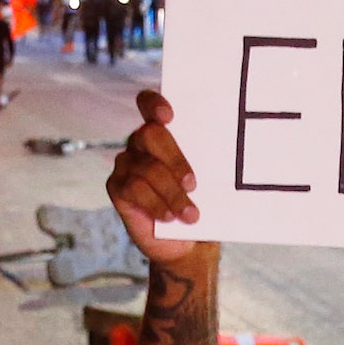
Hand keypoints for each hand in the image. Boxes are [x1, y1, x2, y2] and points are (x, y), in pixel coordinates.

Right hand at [107, 90, 210, 266]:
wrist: (187, 240)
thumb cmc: (201, 202)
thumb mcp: (209, 179)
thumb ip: (206, 161)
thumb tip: (226, 155)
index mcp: (163, 132)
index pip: (148, 104)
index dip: (154, 104)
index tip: (169, 117)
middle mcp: (140, 143)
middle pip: (150, 134)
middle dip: (175, 159)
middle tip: (193, 184)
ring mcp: (126, 164)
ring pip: (147, 168)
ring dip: (172, 193)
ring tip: (190, 215)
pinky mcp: (117, 187)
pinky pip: (134, 189)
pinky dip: (156, 204)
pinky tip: (169, 216)